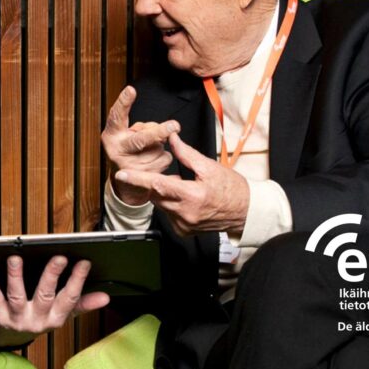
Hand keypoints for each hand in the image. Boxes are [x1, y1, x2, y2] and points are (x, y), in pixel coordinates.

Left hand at [0, 255, 109, 347]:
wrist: (6, 339)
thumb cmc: (37, 320)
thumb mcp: (62, 315)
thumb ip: (82, 304)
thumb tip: (105, 297)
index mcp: (55, 318)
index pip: (69, 299)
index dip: (77, 281)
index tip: (84, 263)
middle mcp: (37, 320)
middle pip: (45, 296)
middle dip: (52, 276)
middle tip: (58, 257)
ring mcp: (16, 319)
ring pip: (17, 296)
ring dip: (16, 276)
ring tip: (16, 258)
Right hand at [101, 86, 179, 204]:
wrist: (126, 183)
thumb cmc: (128, 150)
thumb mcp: (127, 134)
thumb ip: (141, 128)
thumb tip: (165, 131)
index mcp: (112, 135)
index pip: (116, 116)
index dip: (123, 102)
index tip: (131, 90)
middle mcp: (118, 150)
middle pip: (141, 139)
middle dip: (159, 132)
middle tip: (175, 125)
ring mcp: (130, 166)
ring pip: (158, 148)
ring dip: (160, 146)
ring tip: (149, 151)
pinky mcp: (144, 177)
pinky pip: (165, 159)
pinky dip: (164, 158)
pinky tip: (154, 162)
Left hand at [116, 133, 249, 235]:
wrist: (245, 212)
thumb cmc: (232, 188)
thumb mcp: (210, 167)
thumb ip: (186, 154)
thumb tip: (171, 138)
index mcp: (192, 195)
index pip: (158, 184)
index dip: (138, 178)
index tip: (122, 174)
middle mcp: (185, 213)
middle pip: (156, 194)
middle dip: (158, 183)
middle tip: (176, 178)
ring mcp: (184, 225)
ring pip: (161, 204)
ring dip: (166, 194)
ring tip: (185, 189)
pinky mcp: (183, 231)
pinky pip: (168, 214)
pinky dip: (172, 205)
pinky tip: (187, 202)